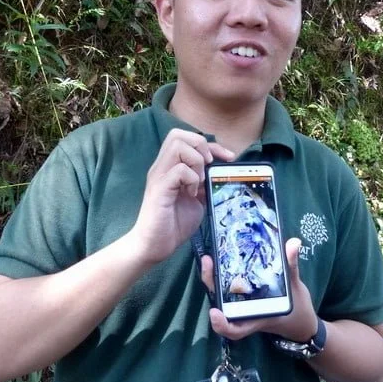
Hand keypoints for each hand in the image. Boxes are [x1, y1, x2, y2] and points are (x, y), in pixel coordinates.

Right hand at [130, 129, 233, 264]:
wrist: (154, 246)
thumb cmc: (173, 224)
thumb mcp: (196, 199)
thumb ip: (204, 184)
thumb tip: (219, 173)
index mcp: (170, 167)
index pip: (187, 138)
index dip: (211, 144)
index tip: (228, 158)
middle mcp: (162, 167)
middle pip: (178, 134)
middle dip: (201, 146)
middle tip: (208, 167)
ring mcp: (159, 176)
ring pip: (177, 145)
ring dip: (196, 161)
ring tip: (199, 181)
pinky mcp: (159, 189)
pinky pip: (179, 170)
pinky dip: (192, 179)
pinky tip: (191, 194)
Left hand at [201, 237, 317, 342]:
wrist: (299, 318)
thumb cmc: (297, 309)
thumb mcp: (296, 288)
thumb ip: (292, 267)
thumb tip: (293, 242)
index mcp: (256, 319)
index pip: (235, 329)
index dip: (222, 324)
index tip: (214, 312)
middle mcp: (245, 313)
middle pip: (221, 305)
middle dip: (211, 284)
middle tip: (208, 262)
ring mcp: (242, 304)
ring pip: (222, 295)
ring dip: (214, 278)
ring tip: (210, 258)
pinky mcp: (243, 295)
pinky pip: (228, 288)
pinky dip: (223, 276)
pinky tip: (220, 259)